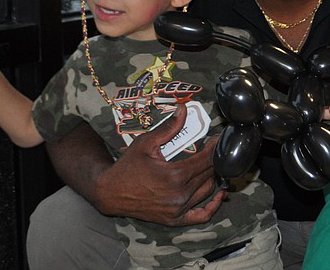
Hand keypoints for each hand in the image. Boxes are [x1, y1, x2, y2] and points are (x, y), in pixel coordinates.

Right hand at [94, 105, 225, 224]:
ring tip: (214, 164)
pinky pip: (202, 216)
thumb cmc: (127, 167)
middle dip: (215, 159)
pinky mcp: (175, 219)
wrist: (110, 193)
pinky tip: (219, 195)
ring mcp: (178, 210)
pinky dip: (213, 206)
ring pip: (207, 191)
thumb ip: (168, 128)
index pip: (205, 160)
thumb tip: (183, 110)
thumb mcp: (146, 143)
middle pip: (209, 174)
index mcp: (174, 176)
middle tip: (215, 148)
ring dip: (213, 176)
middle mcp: (179, 195)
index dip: (214, 148)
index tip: (218, 139)